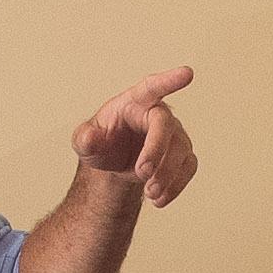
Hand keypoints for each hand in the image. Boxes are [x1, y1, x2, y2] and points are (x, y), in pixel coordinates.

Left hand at [71, 66, 198, 207]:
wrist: (116, 163)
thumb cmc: (103, 142)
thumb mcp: (85, 141)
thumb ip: (85, 139)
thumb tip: (89, 139)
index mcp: (135, 102)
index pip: (152, 87)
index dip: (169, 80)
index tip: (188, 73)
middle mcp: (158, 114)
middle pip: (165, 127)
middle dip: (156, 151)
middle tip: (142, 174)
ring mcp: (175, 134)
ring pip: (180, 151)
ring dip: (166, 175)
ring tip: (150, 193)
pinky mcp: (183, 154)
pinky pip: (188, 168)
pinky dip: (175, 186)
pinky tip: (159, 199)